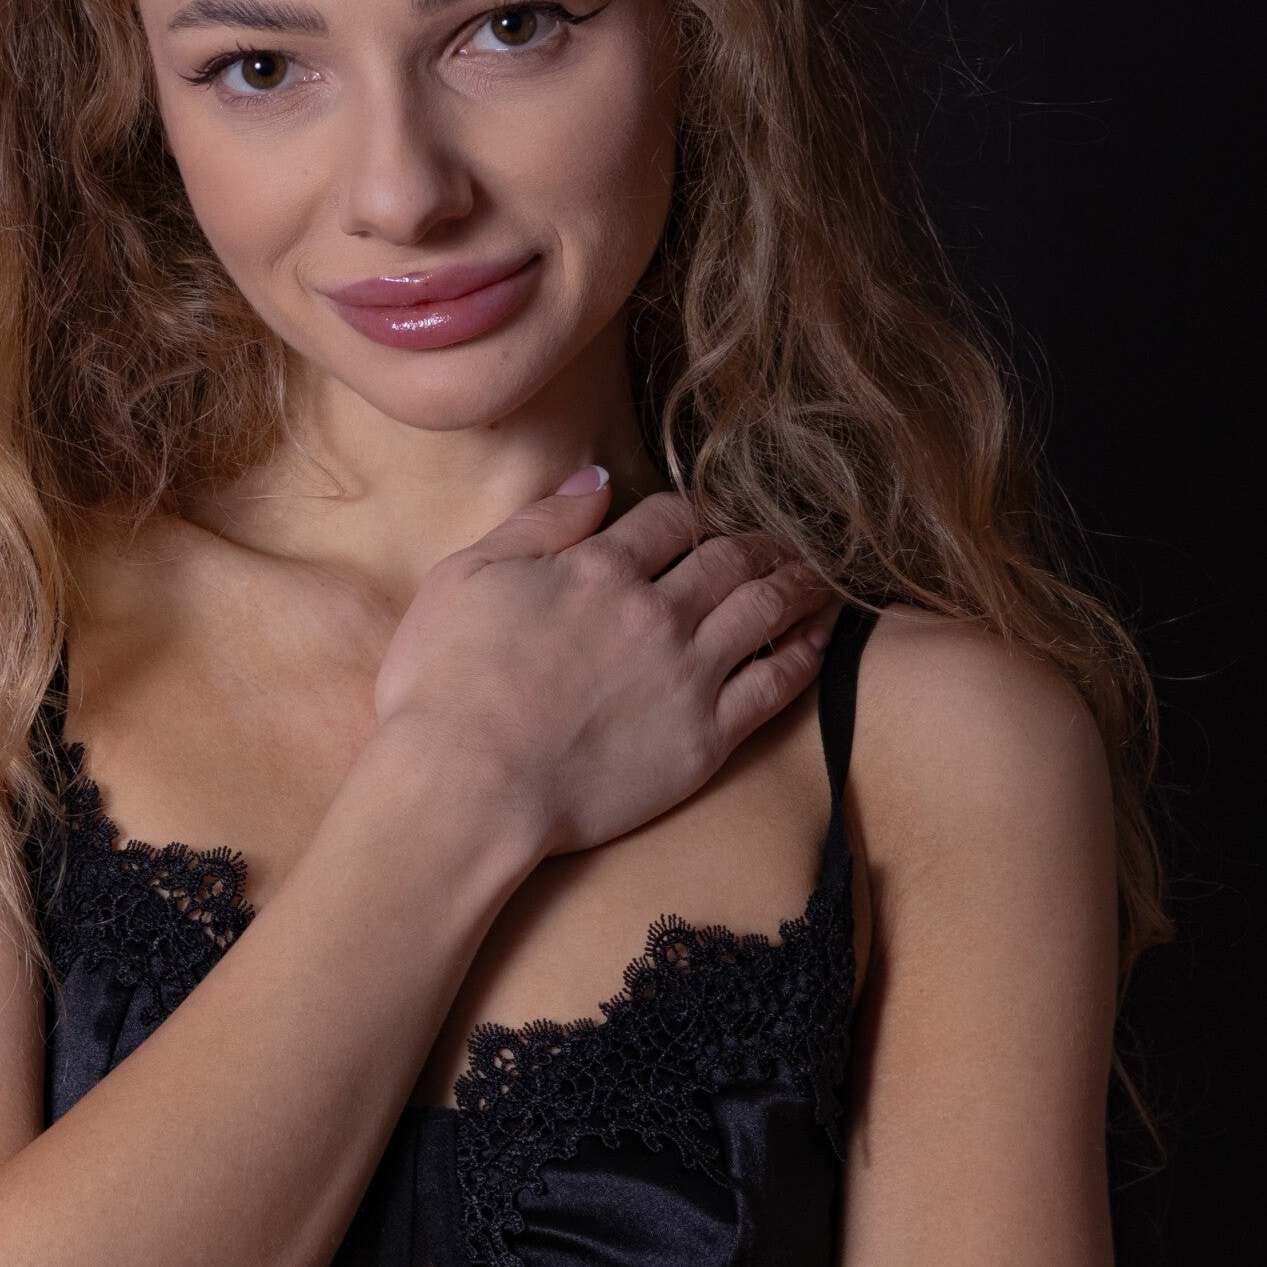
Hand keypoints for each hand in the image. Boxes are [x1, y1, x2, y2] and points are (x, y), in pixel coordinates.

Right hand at [372, 470, 832, 856]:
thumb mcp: (466, 577)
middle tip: (778, 539)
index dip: (686, 513)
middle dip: (756, 541)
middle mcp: (655, 612)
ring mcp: (686, 675)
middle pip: (727, 558)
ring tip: (815, 573)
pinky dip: (805, 652)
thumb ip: (538, 524)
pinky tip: (821, 634)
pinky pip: (774, 685)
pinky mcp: (704, 739)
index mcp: (598, 569)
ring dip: (796, 583)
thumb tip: (597, 481)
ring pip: (763, 610)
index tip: (698, 518)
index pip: (665, 520)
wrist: (467, 786)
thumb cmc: (446, 685)